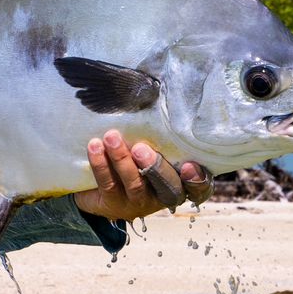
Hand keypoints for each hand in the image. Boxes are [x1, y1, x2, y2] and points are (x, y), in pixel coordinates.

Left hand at [73, 130, 211, 220]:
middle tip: (140, 148)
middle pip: (168, 188)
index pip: (199, 189)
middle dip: (155, 167)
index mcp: (180, 182)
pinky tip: (94, 147)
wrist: (99, 184)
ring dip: (122, 160)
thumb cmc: (134, 156)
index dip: (197, 181)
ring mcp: (139, 202)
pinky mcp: (114, 205)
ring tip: (111, 138)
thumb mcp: (152, 144)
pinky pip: (108, 184)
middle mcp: (163, 196)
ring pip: (135, 185)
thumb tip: (154, 88)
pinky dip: (101, 165)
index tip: (190, 165)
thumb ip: (159, 131)